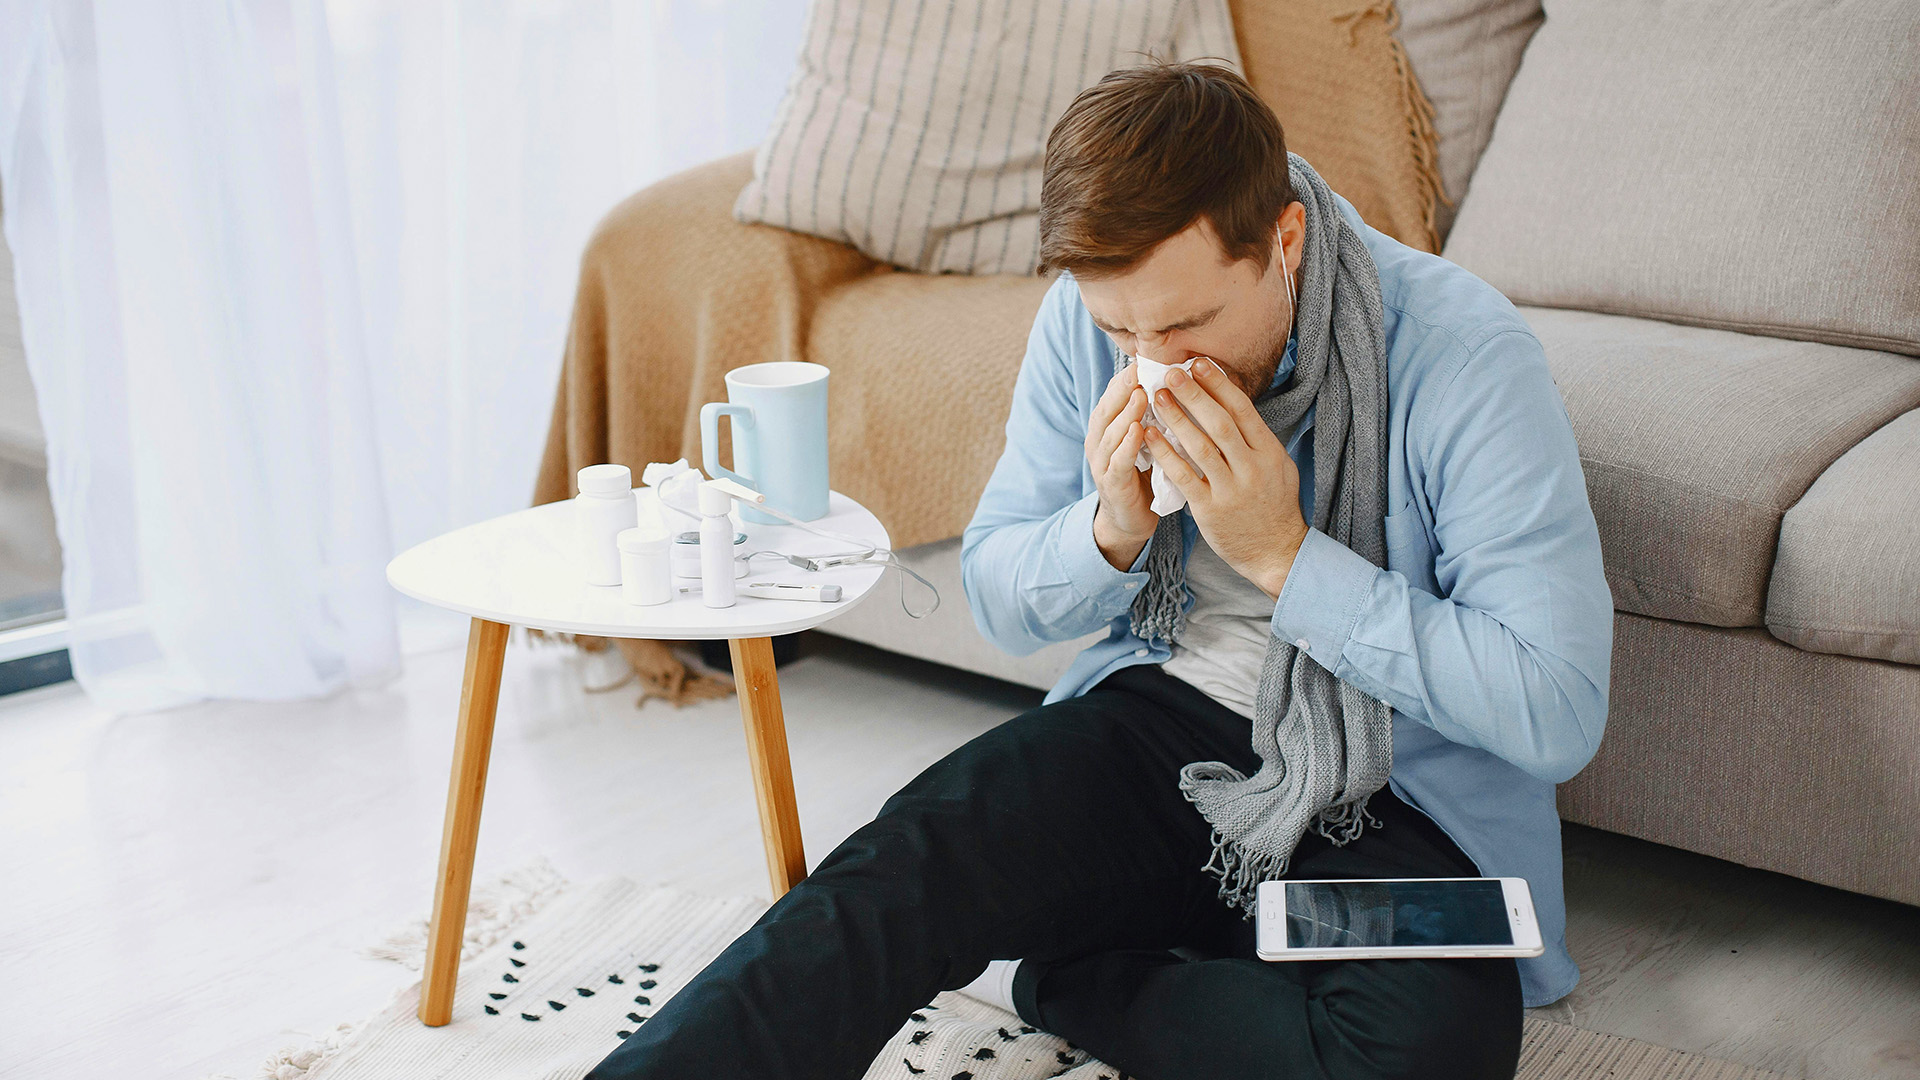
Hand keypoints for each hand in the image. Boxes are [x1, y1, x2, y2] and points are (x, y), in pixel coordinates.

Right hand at [1084, 363, 1157, 570]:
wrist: (1131, 519)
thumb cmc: (1146, 474)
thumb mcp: (1150, 439)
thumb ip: (1155, 414)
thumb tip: (1177, 381)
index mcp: (1109, 428)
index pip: (1114, 396)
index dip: (1128, 376)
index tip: (1147, 358)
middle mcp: (1100, 442)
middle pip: (1108, 408)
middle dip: (1123, 388)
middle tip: (1141, 369)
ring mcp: (1103, 464)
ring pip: (1110, 433)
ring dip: (1125, 412)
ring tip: (1140, 394)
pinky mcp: (1112, 485)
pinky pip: (1118, 462)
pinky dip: (1126, 445)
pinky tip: (1138, 432)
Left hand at [1143, 356, 1309, 598]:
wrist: (1276, 552)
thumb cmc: (1274, 505)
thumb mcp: (1278, 467)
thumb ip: (1257, 438)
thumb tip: (1233, 403)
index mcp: (1270, 453)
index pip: (1242, 410)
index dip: (1219, 384)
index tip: (1199, 363)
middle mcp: (1252, 468)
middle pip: (1219, 422)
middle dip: (1194, 394)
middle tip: (1171, 372)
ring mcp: (1231, 489)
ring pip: (1200, 446)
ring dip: (1176, 418)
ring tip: (1157, 396)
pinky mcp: (1210, 509)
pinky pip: (1184, 476)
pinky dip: (1166, 453)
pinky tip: (1150, 435)